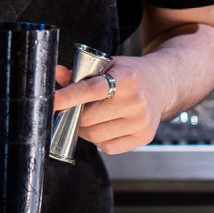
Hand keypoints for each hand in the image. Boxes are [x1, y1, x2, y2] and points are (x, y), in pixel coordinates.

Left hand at [52, 56, 168, 155]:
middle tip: (71, 109)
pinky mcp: (143, 137)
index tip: (51, 101)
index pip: (90, 90)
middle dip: (74, 114)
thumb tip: (57, 73)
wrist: (162, 84)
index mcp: (126, 78)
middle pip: (89, 118)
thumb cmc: (129, 73)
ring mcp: (141, 121)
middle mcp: (136, 101)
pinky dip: (99, 139)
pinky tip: (104, 125)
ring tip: (89, 116)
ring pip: (95, 135)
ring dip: (84, 129)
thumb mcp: (107, 64)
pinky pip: (108, 147)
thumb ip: (80, 72)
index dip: (67, 97)